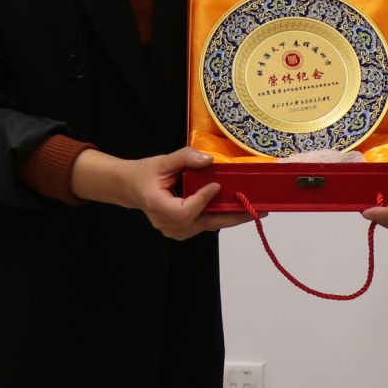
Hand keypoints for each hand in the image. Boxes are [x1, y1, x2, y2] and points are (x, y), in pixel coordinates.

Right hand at [70, 146, 253, 240]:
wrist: (132, 188)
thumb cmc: (145, 174)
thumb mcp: (162, 161)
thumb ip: (185, 157)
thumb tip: (209, 160)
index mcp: (158, 205)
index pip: (184, 210)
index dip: (202, 200)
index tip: (217, 184)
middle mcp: (166, 223)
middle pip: (203, 223)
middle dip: (231, 216)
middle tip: (256, 210)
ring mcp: (174, 230)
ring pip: (206, 226)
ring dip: (229, 218)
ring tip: (252, 209)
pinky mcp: (182, 230)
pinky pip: (204, 225)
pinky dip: (220, 217)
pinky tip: (236, 209)